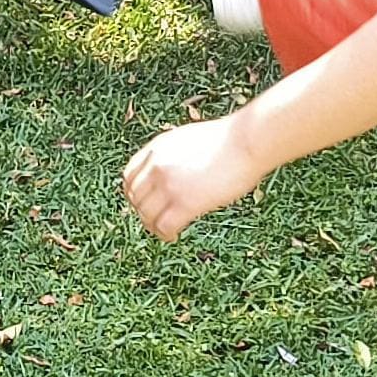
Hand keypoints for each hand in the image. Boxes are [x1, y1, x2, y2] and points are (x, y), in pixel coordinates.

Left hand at [122, 115, 271, 242]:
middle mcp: (157, 165)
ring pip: (146, 214)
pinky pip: (163, 226)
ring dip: (152, 225)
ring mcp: (168, 184)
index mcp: (157, 148)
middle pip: (135, 197)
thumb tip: (177, 170)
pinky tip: (172, 236)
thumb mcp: (190, 139)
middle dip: (143, 211)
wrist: (246, 142)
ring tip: (165, 230)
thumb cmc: (229, 139)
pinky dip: (165, 235)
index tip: (144, 202)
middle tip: (154, 220)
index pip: (129, 176)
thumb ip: (175, 155)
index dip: (134, 193)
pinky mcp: (184, 202)